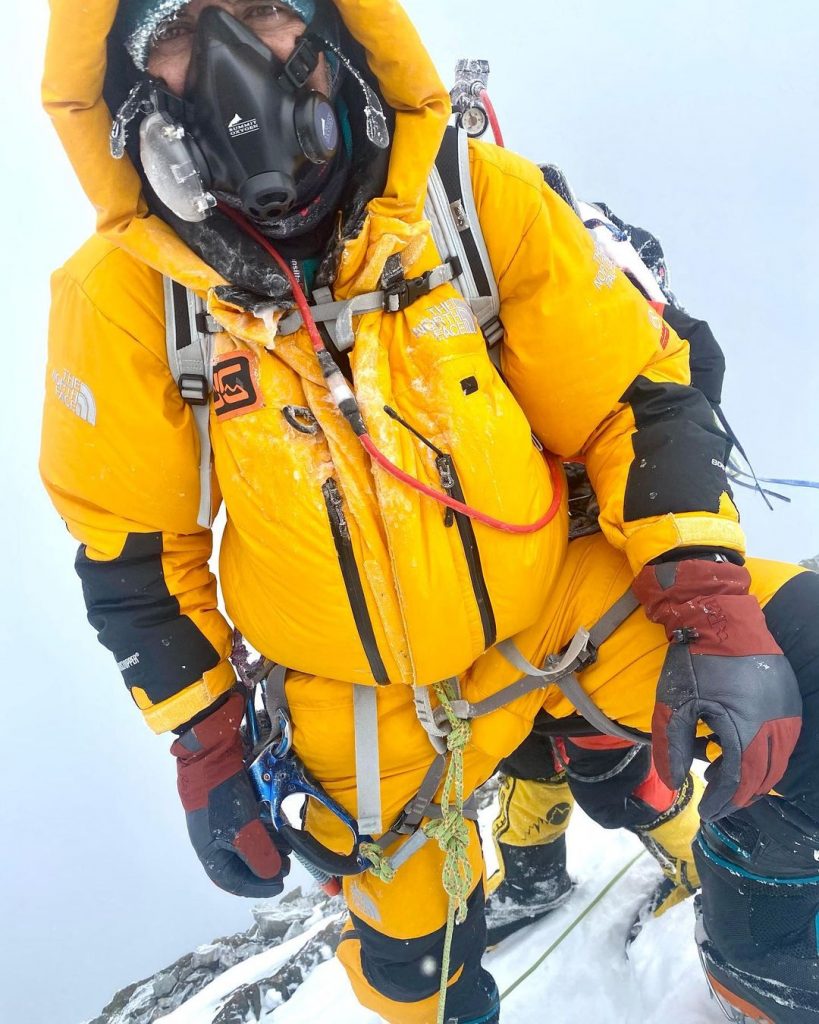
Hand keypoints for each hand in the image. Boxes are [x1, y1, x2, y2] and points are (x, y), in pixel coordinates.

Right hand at [171, 691, 289, 896]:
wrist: (210, 747)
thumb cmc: (221, 792)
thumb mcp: (241, 827)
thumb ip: (258, 853)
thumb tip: (272, 873)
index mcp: (209, 848)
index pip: (231, 880)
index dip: (256, 885)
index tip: (279, 884)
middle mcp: (215, 835)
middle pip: (241, 861)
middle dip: (265, 864)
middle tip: (287, 863)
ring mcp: (223, 815)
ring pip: (248, 840)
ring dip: (269, 844)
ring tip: (288, 844)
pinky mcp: (233, 797)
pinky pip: (250, 820)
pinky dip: (266, 825)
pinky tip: (280, 822)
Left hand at [633, 558, 801, 820]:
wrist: (719, 617)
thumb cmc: (694, 660)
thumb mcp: (675, 703)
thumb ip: (673, 745)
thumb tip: (673, 782)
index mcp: (746, 728)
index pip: (739, 780)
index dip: (723, 801)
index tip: (707, 811)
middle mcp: (774, 724)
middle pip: (764, 776)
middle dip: (740, 793)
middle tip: (717, 798)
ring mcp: (786, 711)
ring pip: (777, 759)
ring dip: (753, 775)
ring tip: (723, 774)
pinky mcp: (788, 699)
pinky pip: (783, 739)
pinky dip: (763, 753)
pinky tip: (738, 748)